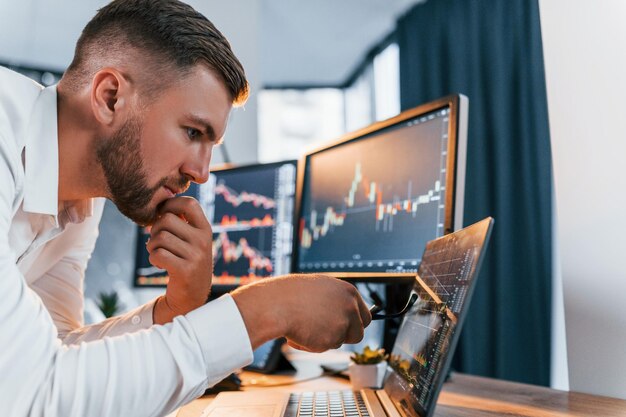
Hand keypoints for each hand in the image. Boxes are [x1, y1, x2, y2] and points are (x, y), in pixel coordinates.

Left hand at [147, 196, 212, 323]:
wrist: (191, 297)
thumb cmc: (186, 263)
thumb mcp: (192, 241)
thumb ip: (182, 223)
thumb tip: (160, 204)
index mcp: (205, 229)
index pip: (189, 203)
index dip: (170, 205)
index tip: (163, 216)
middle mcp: (203, 240)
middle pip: (167, 219)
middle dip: (154, 229)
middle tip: (157, 241)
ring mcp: (196, 256)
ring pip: (160, 237)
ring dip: (152, 246)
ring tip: (158, 253)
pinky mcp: (185, 270)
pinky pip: (158, 254)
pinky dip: (153, 258)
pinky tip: (159, 264)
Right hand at [231, 275, 371, 351]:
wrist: (276, 304)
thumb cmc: (290, 295)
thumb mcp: (319, 290)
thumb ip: (334, 301)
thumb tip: (342, 315)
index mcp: (348, 292)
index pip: (364, 315)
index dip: (355, 324)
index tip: (348, 329)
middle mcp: (350, 307)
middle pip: (358, 333)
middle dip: (345, 337)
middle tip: (326, 334)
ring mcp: (342, 323)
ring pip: (339, 342)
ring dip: (324, 340)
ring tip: (304, 328)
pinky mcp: (331, 339)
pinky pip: (323, 348)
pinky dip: (312, 345)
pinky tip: (299, 334)